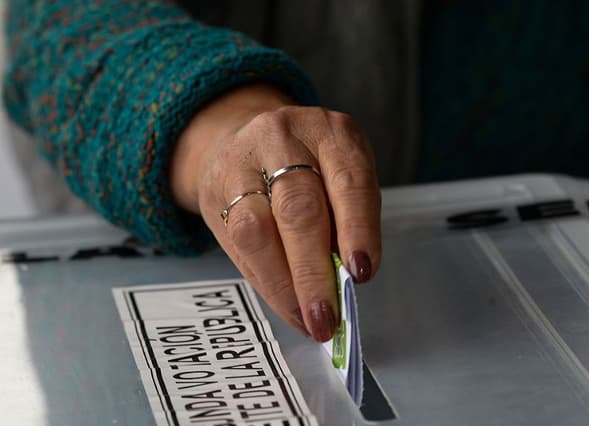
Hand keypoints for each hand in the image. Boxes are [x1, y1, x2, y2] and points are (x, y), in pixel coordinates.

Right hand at [171, 84, 380, 341]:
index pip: (349, 181)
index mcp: (332, 132)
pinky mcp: (213, 187)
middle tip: (326, 318)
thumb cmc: (311, 167)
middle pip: (297, 207)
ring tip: (306, 319)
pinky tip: (285, 303)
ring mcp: (242, 160)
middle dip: (313, 272)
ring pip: (256, 228)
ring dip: (284, 284)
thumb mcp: (341, 176)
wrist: (246, 138)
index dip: (357, 229)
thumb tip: (344, 281)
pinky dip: (266, 281)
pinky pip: (236, 243)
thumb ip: (346, 220)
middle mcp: (283, 137)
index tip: (361, 274)